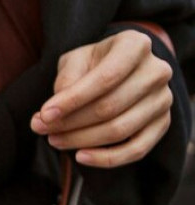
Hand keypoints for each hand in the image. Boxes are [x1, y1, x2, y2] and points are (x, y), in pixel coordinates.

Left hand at [31, 29, 172, 168]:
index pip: (105, 78)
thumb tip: (48, 116)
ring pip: (120, 130)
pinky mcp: (163, 124)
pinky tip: (80, 156)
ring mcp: (163, 98)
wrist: (118, 70)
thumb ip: (65, 82)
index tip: (43, 115)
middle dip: (70, 123)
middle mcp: (156, 70)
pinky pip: (137, 150)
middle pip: (110, 107)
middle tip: (41, 129)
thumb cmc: (93, 64)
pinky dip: (106, 159)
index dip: (72, 100)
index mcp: (135, 45)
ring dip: (81, 140)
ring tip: (54, 140)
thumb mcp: (74, 61)